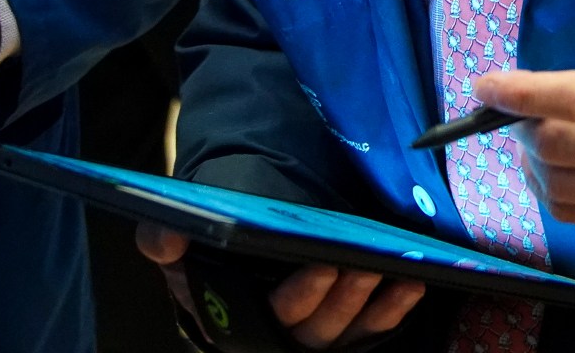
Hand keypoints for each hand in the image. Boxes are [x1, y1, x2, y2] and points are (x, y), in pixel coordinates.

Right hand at [136, 226, 424, 348]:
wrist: (228, 242)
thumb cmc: (204, 248)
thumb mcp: (177, 242)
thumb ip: (163, 239)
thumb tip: (165, 240)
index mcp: (234, 320)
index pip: (270, 318)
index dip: (301, 296)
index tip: (324, 265)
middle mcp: (277, 335)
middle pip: (317, 328)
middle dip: (345, 297)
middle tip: (368, 263)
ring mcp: (313, 334)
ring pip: (347, 330)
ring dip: (373, 303)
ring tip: (397, 271)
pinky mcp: (341, 329)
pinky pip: (371, 328)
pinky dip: (392, 310)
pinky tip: (411, 285)